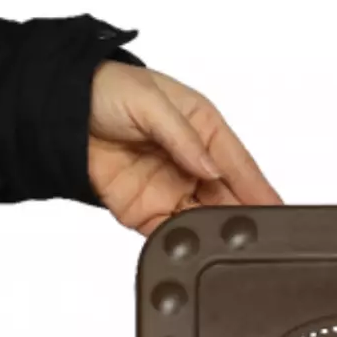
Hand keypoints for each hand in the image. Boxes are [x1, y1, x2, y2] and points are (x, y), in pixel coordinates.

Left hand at [88, 63, 280, 234]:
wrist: (58, 110)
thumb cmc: (106, 89)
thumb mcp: (150, 101)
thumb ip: (181, 137)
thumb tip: (209, 167)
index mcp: (203, 128)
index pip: (239, 163)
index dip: (260, 187)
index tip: (278, 208)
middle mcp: (191, 161)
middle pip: (227, 197)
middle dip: (243, 216)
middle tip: (258, 235)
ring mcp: (169, 189)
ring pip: (203, 218)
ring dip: (214, 232)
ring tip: (227, 244)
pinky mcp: (144, 211)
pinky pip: (169, 232)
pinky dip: (180, 242)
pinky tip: (192, 246)